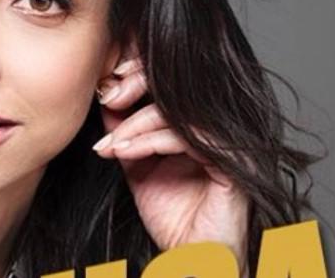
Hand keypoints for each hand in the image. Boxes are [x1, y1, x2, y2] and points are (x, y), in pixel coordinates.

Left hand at [93, 59, 249, 273]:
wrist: (193, 259)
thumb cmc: (172, 216)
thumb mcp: (137, 164)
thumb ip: (126, 131)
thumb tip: (105, 96)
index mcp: (199, 123)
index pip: (171, 81)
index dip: (136, 75)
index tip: (103, 90)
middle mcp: (217, 128)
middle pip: (177, 85)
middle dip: (134, 88)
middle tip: (106, 103)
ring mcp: (227, 143)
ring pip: (177, 110)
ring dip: (135, 124)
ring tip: (111, 144)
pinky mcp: (231, 163)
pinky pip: (188, 137)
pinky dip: (150, 140)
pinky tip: (126, 151)